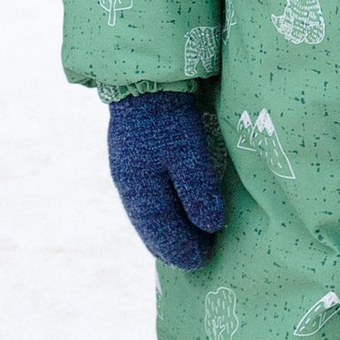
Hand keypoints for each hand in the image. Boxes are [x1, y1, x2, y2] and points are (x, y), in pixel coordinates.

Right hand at [106, 91, 228, 270]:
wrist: (143, 77)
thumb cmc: (167, 116)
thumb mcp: (186, 152)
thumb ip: (197, 190)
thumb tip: (210, 227)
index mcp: (139, 190)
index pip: (161, 233)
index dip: (182, 250)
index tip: (203, 262)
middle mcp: (130, 187)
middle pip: (151, 229)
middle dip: (174, 246)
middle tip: (199, 259)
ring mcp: (129, 173)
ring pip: (148, 216)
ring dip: (167, 232)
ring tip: (188, 243)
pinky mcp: (134, 160)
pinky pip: (147, 200)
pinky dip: (162, 214)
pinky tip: (173, 214)